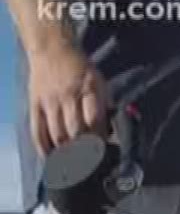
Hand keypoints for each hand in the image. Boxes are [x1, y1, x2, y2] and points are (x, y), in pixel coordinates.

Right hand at [25, 40, 108, 155]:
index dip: (99, 140)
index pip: (94, 121)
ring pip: (57, 134)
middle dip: (84, 151)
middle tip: (90, 164)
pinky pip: (37, 130)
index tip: (105, 152)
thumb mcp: (100, 83)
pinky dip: (43, 147)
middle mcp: (68, 97)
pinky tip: (50, 157)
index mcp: (89, 90)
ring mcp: (49, 101)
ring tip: (73, 165)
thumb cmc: (81, 69)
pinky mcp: (35, 104)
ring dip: (66, 152)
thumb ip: (105, 107)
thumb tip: (110, 134)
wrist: (52, 49)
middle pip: (75, 131)